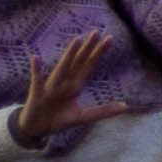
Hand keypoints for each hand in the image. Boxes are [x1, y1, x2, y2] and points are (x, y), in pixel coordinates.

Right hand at [7, 33, 103, 147]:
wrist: (35, 130)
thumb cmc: (58, 120)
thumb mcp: (83, 117)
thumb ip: (102, 111)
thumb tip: (125, 106)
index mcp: (74, 85)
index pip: (88, 65)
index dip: (98, 52)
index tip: (109, 38)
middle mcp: (64, 82)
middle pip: (78, 62)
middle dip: (87, 48)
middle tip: (96, 31)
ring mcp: (50, 87)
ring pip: (62, 68)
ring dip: (69, 55)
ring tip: (76, 40)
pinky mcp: (37, 94)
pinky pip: (36, 81)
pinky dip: (36, 70)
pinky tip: (35, 58)